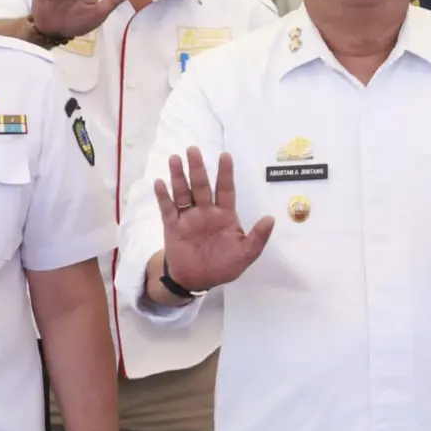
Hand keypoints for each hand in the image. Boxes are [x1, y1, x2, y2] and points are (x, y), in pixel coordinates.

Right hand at [151, 148, 274, 292]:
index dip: (225, 173)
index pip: (225, 189)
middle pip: (201, 186)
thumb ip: (258, 237)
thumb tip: (271, 218)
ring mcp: (188, 218)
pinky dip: (163, 196)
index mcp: (225, 215)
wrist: (198, 280)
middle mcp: (206, 211)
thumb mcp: (246, 254)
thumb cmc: (223, 265)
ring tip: (175, 159)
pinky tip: (160, 183)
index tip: (225, 155)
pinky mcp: (173, 226)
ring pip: (183, 193)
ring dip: (178, 176)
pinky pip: (167, 209)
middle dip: (198, 168)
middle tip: (193, 149)